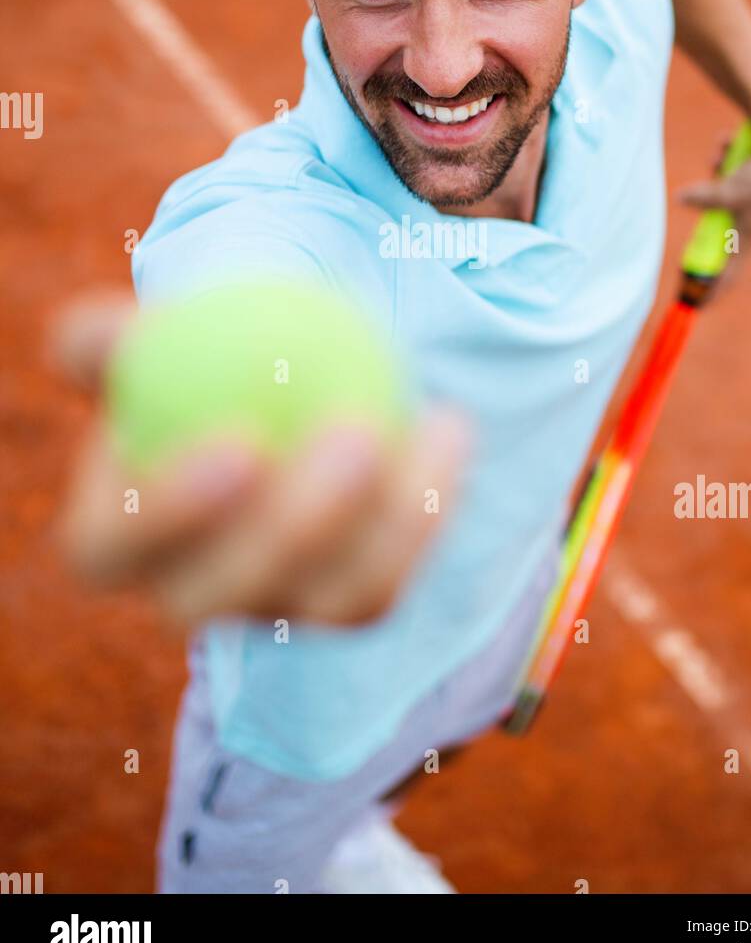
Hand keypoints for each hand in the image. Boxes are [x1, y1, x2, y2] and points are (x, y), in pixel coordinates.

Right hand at [49, 292, 469, 628]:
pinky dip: (424, 503)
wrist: (268, 386)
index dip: (168, 514)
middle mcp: (190, 593)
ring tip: (415, 423)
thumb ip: (110, 334)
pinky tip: (448, 425)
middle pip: (228, 595)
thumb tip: (111, 336)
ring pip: (332, 599)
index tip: (241, 440)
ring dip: (384, 520)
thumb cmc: (195, 354)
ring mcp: (275, 609)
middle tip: (352, 434)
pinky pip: (391, 574)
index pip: (114, 549)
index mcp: (112, 541)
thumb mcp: (154, 333)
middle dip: (293, 528)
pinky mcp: (347, 607)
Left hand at [676, 111, 750, 285]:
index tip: (698, 305)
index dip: (714, 290)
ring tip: (719, 159)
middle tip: (693, 199)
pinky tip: (728, 143)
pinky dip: (728, 155)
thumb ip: (704, 198)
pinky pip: (734, 166)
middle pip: (720, 225)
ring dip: (717, 171)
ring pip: (725, 188)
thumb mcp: (728, 191)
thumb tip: (680, 198)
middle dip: (706, 206)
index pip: (730, 273)